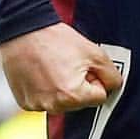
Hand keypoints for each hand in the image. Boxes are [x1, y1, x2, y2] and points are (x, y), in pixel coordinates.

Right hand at [0, 23, 122, 113]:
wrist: (25, 32)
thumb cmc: (58, 40)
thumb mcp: (93, 52)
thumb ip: (110, 74)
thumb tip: (114, 87)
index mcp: (73, 97)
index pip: (99, 97)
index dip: (96, 79)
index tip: (86, 66)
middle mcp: (54, 107)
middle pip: (80, 102)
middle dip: (80, 85)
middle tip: (70, 63)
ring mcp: (37, 106)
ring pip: (62, 102)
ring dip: (63, 88)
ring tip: (55, 65)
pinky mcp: (25, 103)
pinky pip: (45, 101)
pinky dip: (46, 90)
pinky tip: (42, 72)